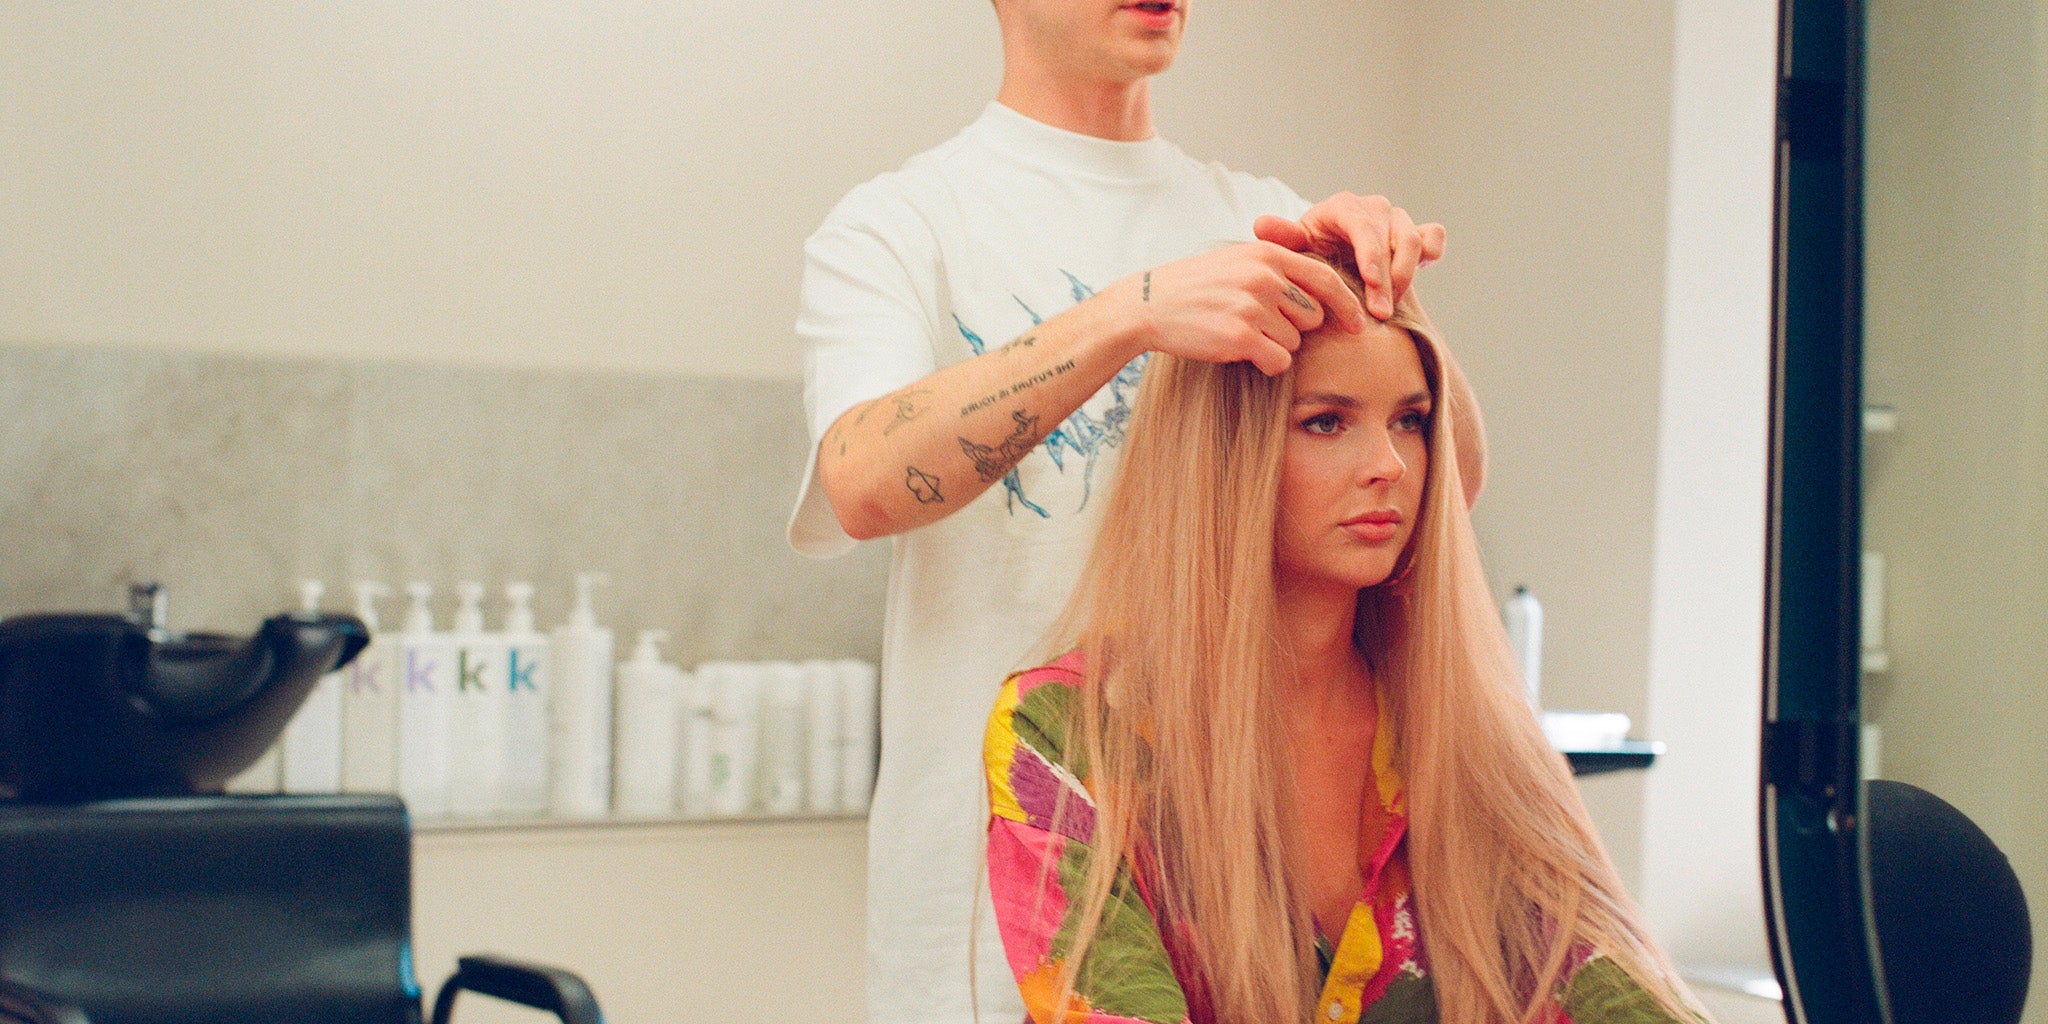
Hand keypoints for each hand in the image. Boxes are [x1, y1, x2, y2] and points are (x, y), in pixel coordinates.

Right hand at [1114, 241, 1361, 375]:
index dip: (1347, 304)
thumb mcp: (1238, 258)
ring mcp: (1252, 306)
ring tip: (1241, 331)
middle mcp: (1264, 277)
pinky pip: (1278, 360)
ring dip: (1275, 345)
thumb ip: (1278, 262)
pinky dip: (1264, 362)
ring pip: (1294, 341)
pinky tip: (1238, 349)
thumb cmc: (1197, 285)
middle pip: (1313, 316)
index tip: (1358, 323)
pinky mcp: (1239, 336)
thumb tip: (1323, 281)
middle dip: (1295, 327)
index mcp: (1267, 255)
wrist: (1149, 304)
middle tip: (1260, 323)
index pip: (1325, 279)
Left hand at [1254, 192, 1445, 319]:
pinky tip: (1424, 271)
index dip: (1371, 254)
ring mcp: (1396, 219)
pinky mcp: (1415, 232)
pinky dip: (1433, 251)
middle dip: (1388, 277)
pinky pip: (1433, 236)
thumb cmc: (1310, 254)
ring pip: (1414, 240)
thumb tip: (1262, 225)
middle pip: (1392, 236)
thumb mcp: (1294, 249)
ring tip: (1391, 307)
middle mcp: (1373, 208)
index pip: (1363, 226)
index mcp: (1343, 207)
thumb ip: (1283, 239)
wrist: (1329, 257)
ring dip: (1406, 275)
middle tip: (1380, 313)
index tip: (1371, 283)